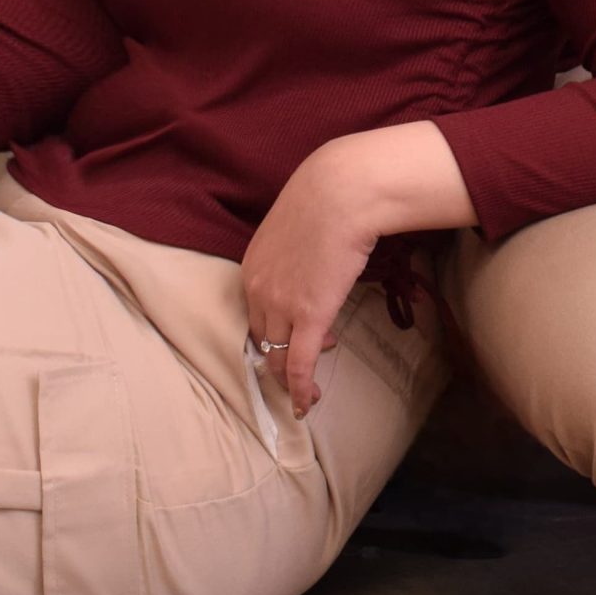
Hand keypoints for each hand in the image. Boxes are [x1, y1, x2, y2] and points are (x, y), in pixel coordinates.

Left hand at [240, 123, 474, 416]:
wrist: (343, 191)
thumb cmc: (328, 197)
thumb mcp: (297, 226)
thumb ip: (295, 251)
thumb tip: (314, 264)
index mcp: (252, 266)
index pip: (254, 314)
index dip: (274, 331)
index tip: (296, 337)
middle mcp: (258, 289)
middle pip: (261, 339)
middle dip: (279, 358)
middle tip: (304, 367)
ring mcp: (280, 304)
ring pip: (277, 356)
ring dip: (291, 379)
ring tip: (309, 390)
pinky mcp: (309, 316)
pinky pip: (298, 364)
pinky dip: (300, 388)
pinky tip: (307, 403)